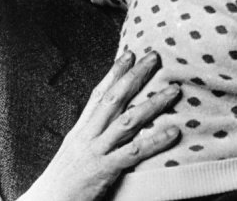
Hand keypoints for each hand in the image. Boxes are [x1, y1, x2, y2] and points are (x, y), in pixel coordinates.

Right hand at [21, 50, 180, 200]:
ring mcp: (95, 151)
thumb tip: (108, 125)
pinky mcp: (104, 170)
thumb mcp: (74, 152)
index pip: (98, 94)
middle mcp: (87, 135)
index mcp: (80, 130)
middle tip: (154, 57)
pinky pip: (134, 152)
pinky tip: (173, 132)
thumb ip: (90, 137)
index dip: (114, 73)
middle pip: (114, 99)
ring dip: (153, 104)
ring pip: (128, 121)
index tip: (128, 54)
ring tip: (173, 92)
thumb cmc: (63, 182)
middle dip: (135, 76)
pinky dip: (155, 141)